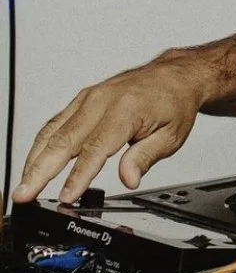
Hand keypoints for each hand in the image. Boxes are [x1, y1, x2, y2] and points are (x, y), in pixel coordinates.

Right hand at [13, 55, 208, 204]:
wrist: (174, 76)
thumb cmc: (174, 102)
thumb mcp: (171, 135)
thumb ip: (146, 157)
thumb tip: (129, 179)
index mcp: (125, 110)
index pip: (96, 148)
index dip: (79, 175)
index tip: (67, 197)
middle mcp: (102, 101)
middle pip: (65, 140)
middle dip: (41, 171)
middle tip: (25, 195)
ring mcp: (89, 98)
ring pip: (54, 131)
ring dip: (35, 160)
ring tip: (23, 187)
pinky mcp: (83, 99)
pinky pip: (56, 122)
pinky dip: (41, 144)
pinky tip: (34, 163)